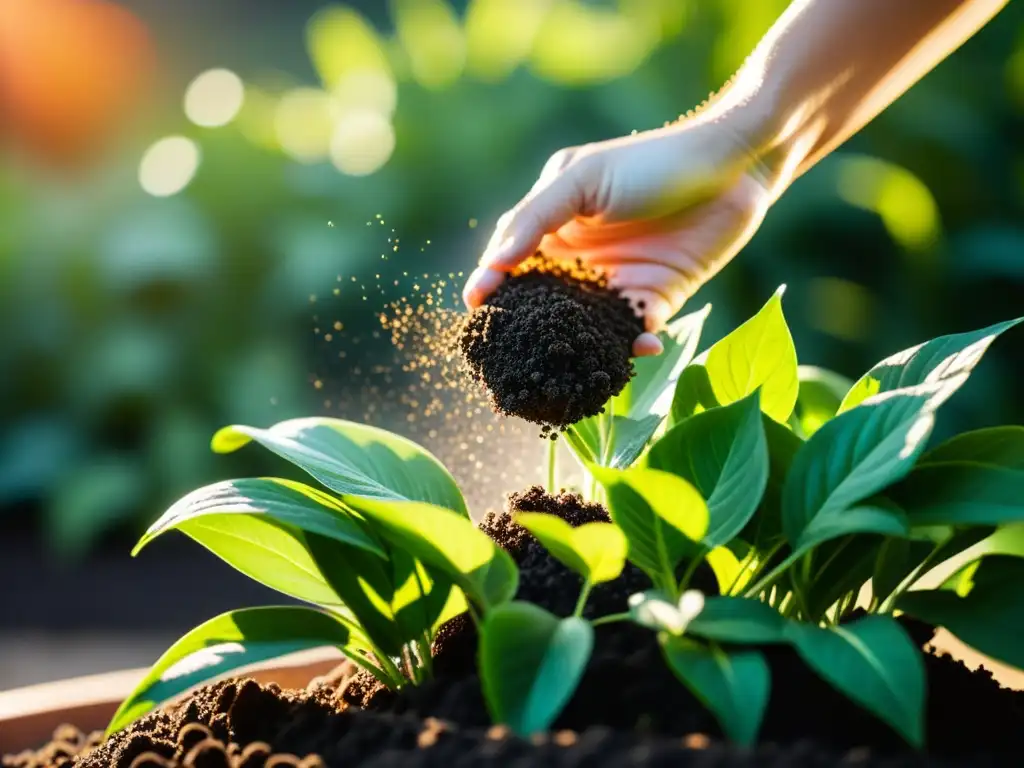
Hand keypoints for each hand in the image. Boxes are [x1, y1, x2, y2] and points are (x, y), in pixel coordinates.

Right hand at [462, 116, 774, 355]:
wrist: (731, 164)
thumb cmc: (651, 161)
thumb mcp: (583, 179)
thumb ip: (535, 217)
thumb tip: (492, 264)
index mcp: (554, 226)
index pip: (511, 263)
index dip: (491, 286)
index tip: (476, 310)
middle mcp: (580, 260)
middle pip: (544, 304)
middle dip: (530, 331)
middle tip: (514, 358)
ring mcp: (616, 282)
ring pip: (586, 327)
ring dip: (579, 348)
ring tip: (569, 371)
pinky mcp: (655, 299)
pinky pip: (635, 332)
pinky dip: (634, 344)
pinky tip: (637, 347)